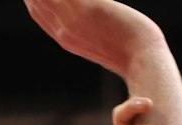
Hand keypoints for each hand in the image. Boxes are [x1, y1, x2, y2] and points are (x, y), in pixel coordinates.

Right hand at [23, 0, 164, 74]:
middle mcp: (64, 30)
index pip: (38, 12)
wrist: (145, 62)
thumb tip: (90, 11)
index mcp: (66, 39)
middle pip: (36, 0)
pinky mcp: (88, 9)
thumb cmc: (132, 49)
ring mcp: (73, 20)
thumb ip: (88, 26)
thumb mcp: (101, 38)